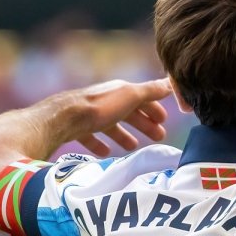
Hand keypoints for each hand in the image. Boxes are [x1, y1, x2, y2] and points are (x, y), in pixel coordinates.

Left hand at [57, 78, 172, 154]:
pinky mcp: (77, 127)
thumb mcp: (131, 96)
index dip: (154, 108)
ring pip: (111, 124)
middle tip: (158, 137)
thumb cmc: (101, 107)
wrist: (65, 118)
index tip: (164, 121)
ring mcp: (90, 114)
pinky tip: (106, 152)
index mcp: (119, 91)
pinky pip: (92, 136)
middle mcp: (105, 100)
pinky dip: (100, 143)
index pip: (141, 98)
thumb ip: (150, 91)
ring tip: (133, 147)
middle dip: (143, 123)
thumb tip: (170, 83)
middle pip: (128, 112)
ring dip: (124, 134)